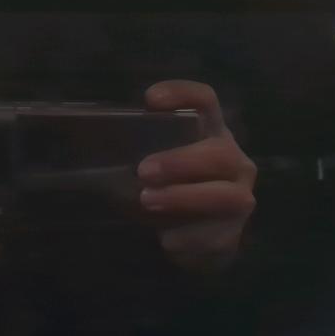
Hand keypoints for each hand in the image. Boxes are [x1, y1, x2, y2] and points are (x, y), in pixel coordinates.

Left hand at [138, 80, 256, 271]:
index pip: (206, 101)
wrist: (193, 240)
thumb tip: (95, 144)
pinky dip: (188, 237)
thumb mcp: (152, 165)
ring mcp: (239, 198)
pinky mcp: (234, 234)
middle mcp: (233, 161)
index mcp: (210, 133)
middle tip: (144, 170)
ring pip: (226, 196)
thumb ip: (137, 151)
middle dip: (182, 161)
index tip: (151, 100)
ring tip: (148, 202)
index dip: (183, 95)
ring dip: (184, 198)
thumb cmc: (167, 189)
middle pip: (220, 152)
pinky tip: (166, 239)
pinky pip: (216, 236)